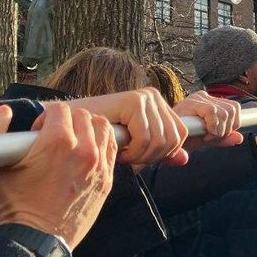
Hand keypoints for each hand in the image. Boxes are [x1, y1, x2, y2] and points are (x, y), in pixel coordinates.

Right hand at [0, 103, 115, 249]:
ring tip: (74, 141)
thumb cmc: (16, 205)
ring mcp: (99, 165)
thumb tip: (4, 112)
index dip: (45, 117)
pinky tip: (89, 153)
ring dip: (89, 129)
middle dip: (67, 121)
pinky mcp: (107, 179)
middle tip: (54, 137)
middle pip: (83, 116)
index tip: (38, 133)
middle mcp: (84, 149)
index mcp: (58, 141)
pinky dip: (102, 144)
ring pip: (103, 128)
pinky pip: (112, 149)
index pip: (60, 109)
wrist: (37, 239)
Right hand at [68, 88, 187, 165]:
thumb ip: (161, 153)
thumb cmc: (102, 139)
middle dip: (151, 157)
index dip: (163, 154)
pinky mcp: (133, 101)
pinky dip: (132, 152)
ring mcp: (145, 97)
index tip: (140, 157)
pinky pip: (145, 137)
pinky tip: (118, 150)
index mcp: (159, 106)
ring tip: (122, 154)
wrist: (71, 128)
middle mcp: (154, 97)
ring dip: (139, 156)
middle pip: (172, 139)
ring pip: (159, 141)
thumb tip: (185, 159)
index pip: (180, 135)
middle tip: (129, 158)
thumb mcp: (137, 148)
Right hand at [172, 91, 243, 148]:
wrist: (166, 141)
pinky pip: (213, 112)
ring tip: (205, 136)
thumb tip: (240, 137)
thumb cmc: (183, 138)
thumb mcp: (207, 139)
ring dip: (218, 130)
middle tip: (210, 136)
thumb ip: (223, 138)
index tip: (218, 135)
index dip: (232, 125)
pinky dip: (212, 126)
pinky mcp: (192, 101)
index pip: (234, 108)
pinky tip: (202, 133)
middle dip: (226, 129)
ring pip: (225, 112)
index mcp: (210, 102)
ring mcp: (198, 97)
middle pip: (233, 109)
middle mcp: (204, 96)